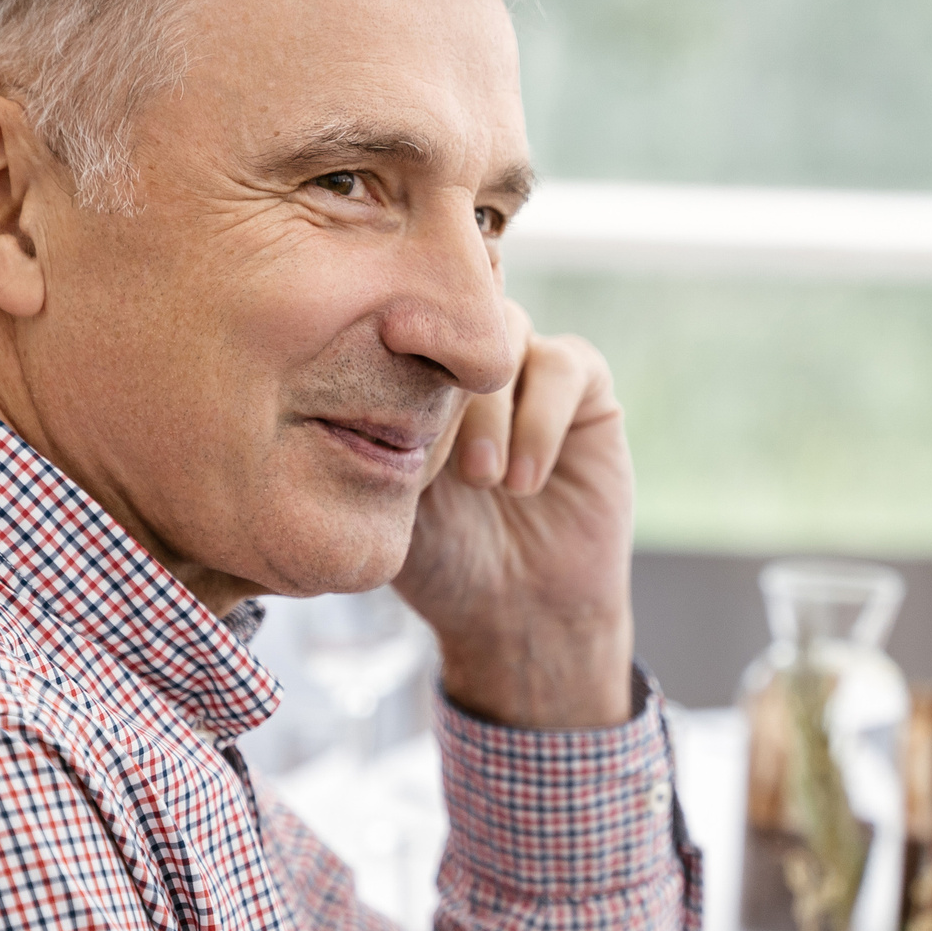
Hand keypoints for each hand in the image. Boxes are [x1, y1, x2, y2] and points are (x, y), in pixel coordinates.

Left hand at [395, 300, 635, 728]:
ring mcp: (526, 368)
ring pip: (506, 330)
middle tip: (436, 465)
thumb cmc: (443, 563)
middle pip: (451, 316)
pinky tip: (524, 482)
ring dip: (490, 408)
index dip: (388, 367)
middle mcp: (467, 362)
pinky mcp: (584, 388)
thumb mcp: (388, 499)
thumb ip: (372, 435)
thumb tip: (347, 380)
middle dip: (441, 389)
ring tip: (484, 481)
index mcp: (408, 375)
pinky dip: (541, 420)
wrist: (519, 614)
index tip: (384, 440)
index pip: (394, 324)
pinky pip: (564, 363)